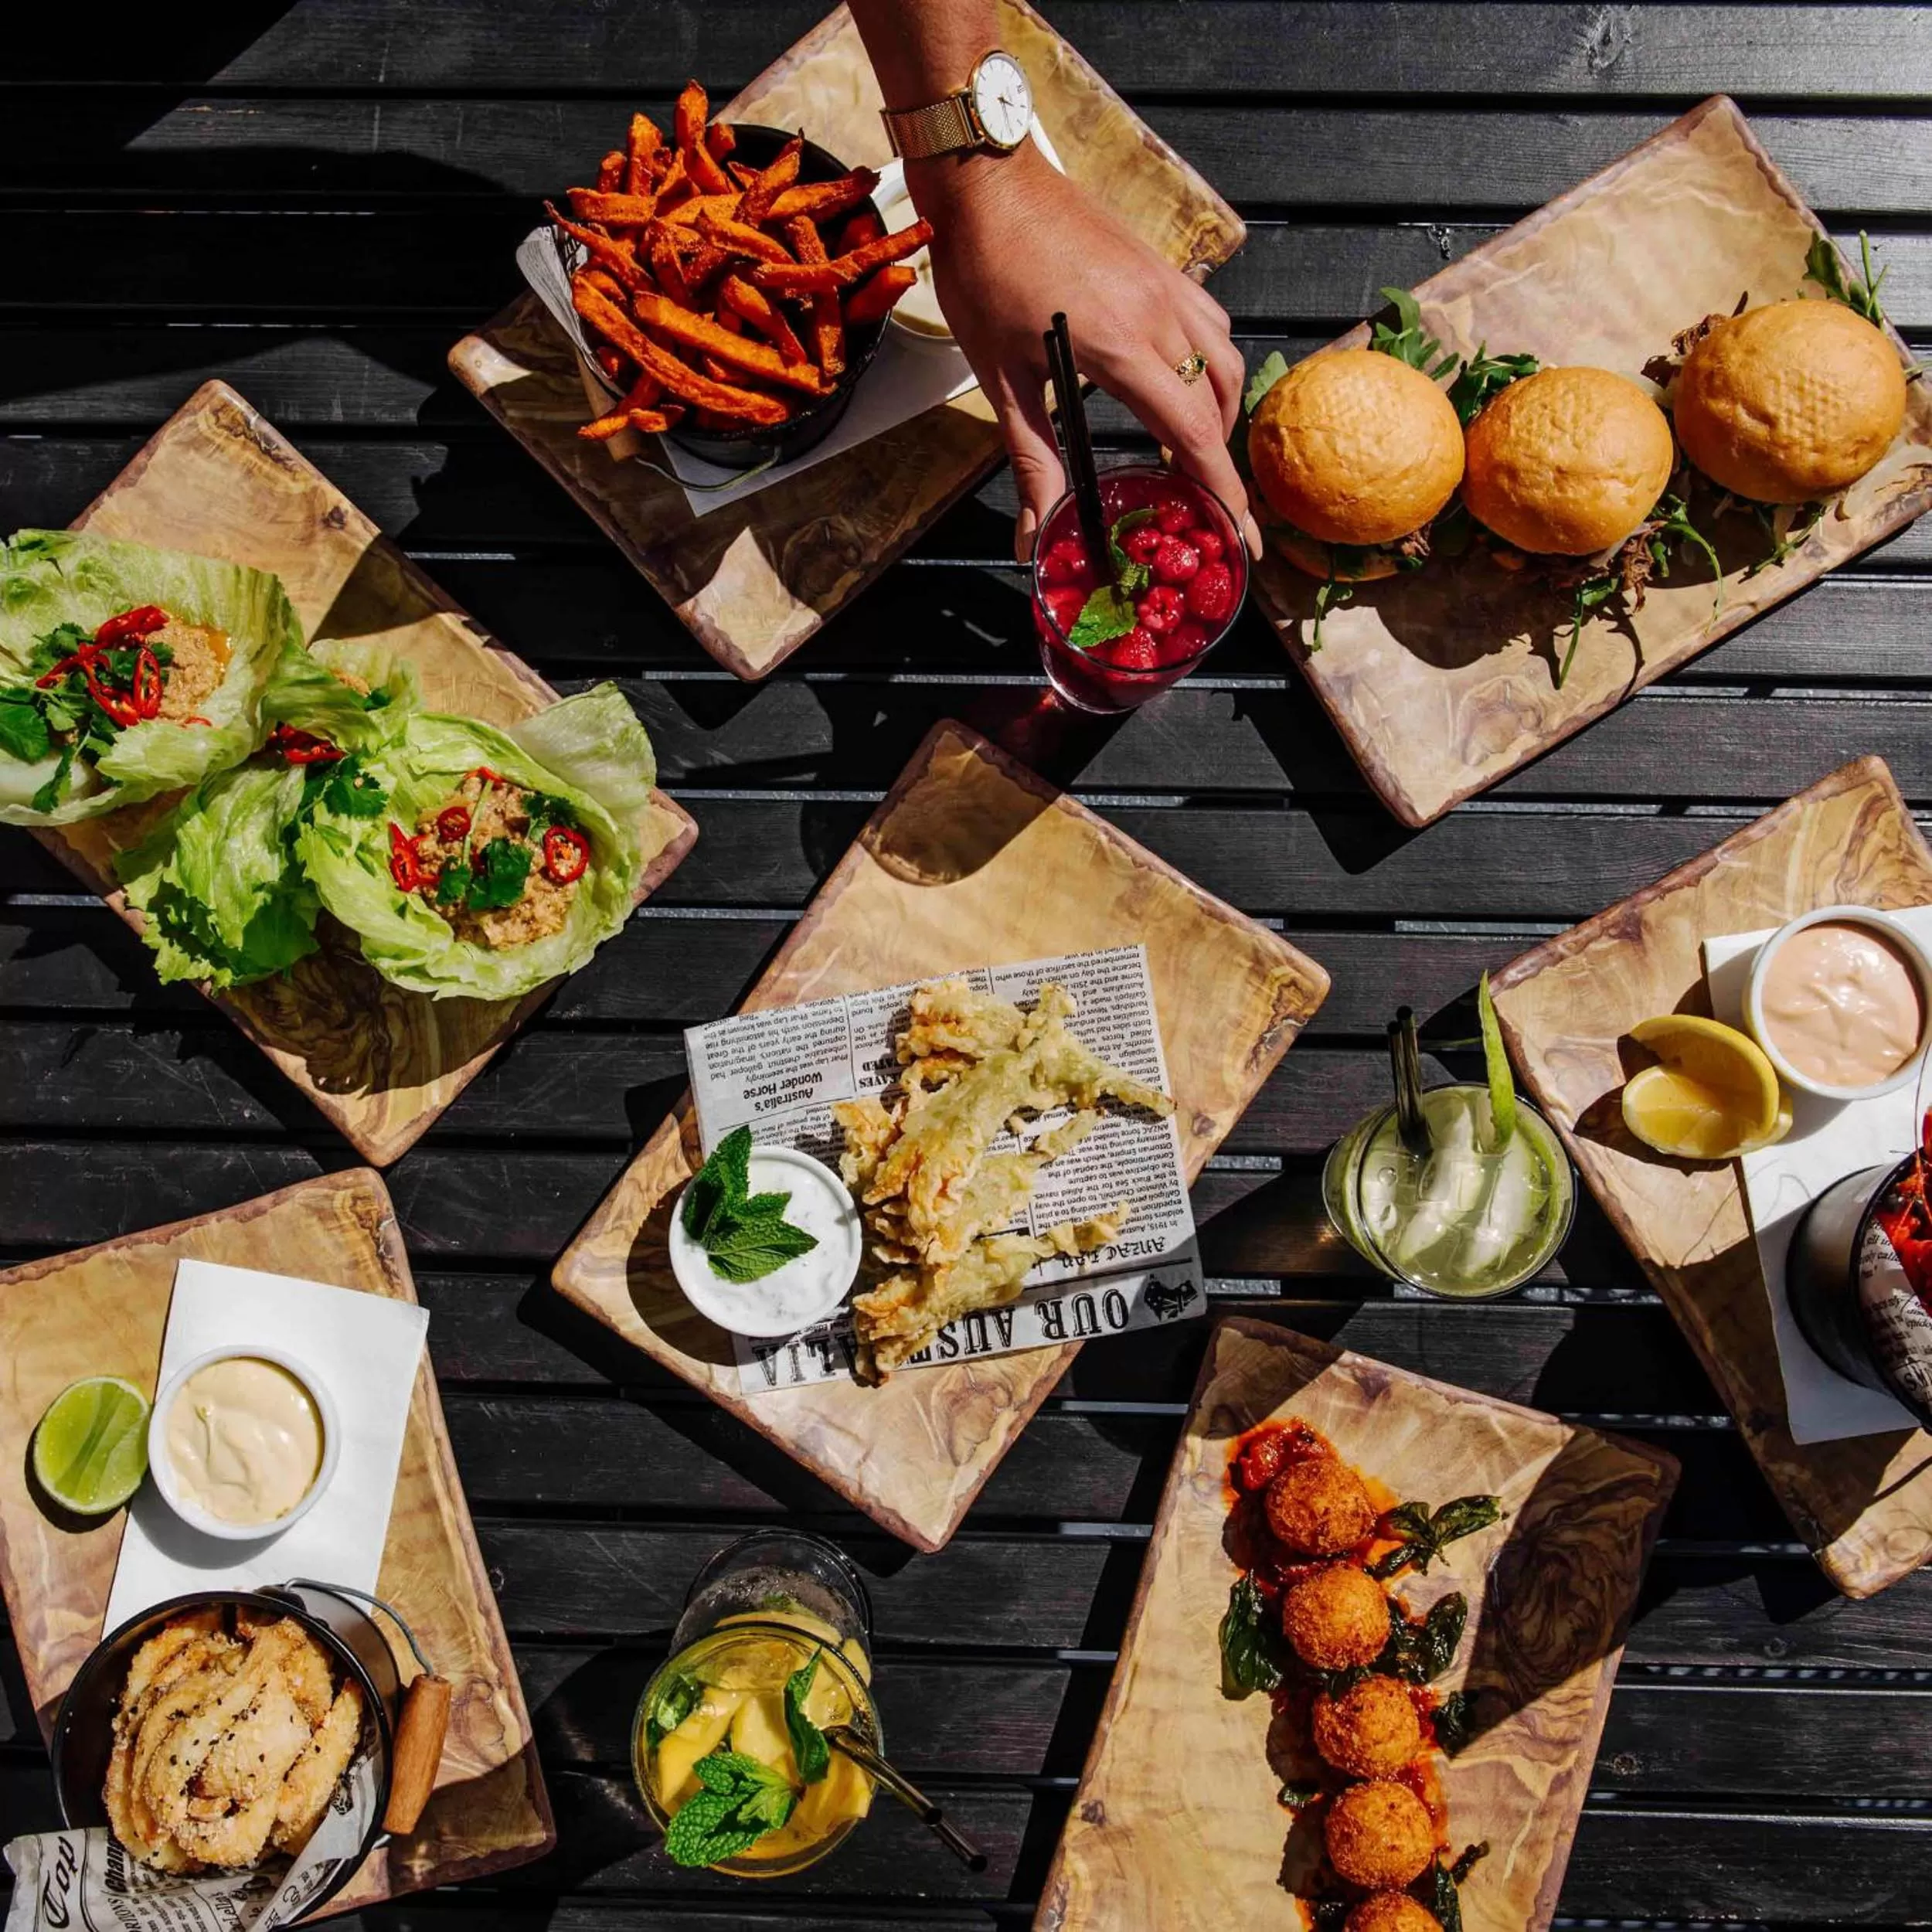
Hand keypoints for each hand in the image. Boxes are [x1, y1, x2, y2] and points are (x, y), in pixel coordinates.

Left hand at [911, 145, 1255, 562]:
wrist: (988, 179)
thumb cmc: (985, 270)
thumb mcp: (1001, 379)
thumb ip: (1031, 458)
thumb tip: (1035, 533)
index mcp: (1121, 346)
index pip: (1192, 433)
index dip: (1221, 491)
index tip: (1241, 535)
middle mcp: (1159, 313)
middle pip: (1217, 404)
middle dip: (1221, 463)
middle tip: (1210, 506)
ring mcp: (1166, 284)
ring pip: (1223, 360)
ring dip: (1218, 414)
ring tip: (1192, 452)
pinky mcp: (1160, 266)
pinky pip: (1210, 322)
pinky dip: (1210, 364)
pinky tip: (1184, 383)